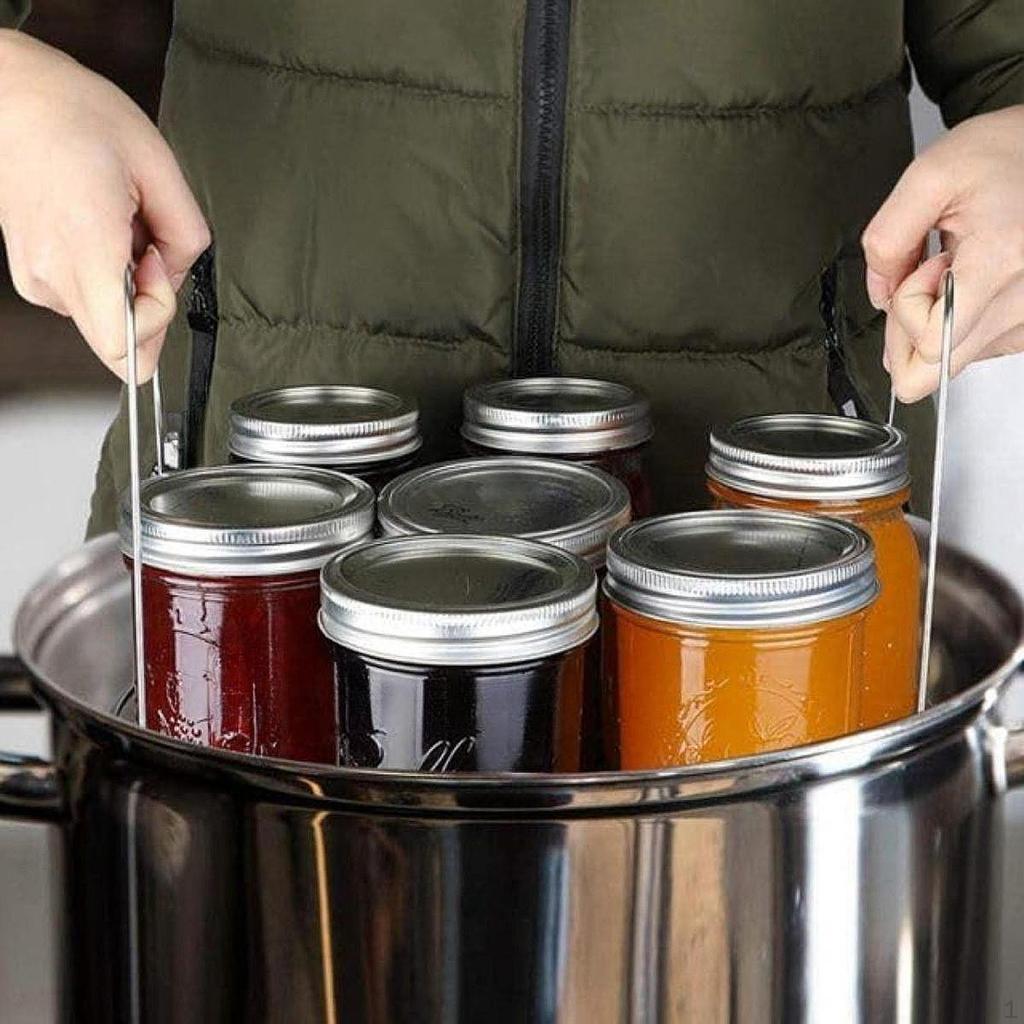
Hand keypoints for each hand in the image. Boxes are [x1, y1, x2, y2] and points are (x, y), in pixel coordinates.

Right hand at [0, 30, 209, 381]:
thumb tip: (177, 276)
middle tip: (143, 246)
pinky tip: (99, 229)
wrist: (15, 94)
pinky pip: (85, 300)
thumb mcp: (160, 168)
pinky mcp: (30, 275)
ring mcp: (35, 277)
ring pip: (103, 320)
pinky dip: (104, 275)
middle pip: (115, 343)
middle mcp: (51, 272)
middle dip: (146, 304)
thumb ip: (187, 238)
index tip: (159, 267)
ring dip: (125, 284)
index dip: (157, 318)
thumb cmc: (76, 115)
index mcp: (85, 246)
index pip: (120, 346)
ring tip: (116, 224)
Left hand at [862, 104, 1023, 401]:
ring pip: (952, 361)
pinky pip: (975, 349)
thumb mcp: (928, 177)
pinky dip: (959, 322)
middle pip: (935, 367)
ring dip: (937, 319)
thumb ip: (887, 241)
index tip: (924, 264)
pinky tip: (970, 281)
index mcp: (1003, 259)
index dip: (908, 307)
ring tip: (960, 265)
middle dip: (912, 324)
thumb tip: (880, 296)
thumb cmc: (1003, 155)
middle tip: (933, 270)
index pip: (930, 344)